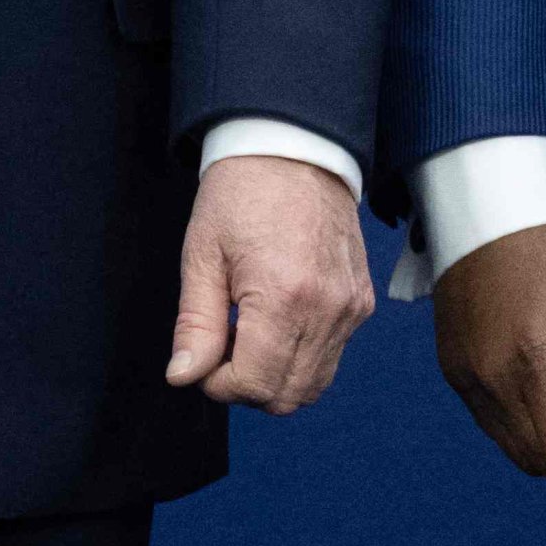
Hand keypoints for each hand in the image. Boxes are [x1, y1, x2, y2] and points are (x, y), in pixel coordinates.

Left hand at [165, 154, 373, 414]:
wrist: (293, 150)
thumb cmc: (241, 194)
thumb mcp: (203, 255)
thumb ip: (196, 324)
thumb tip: (184, 376)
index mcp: (284, 296)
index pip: (254, 383)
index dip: (219, 385)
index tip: (202, 360)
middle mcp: (327, 309)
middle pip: (288, 395)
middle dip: (246, 387)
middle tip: (221, 350)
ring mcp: (350, 307)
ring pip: (314, 385)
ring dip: (275, 377)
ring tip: (247, 336)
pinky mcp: (361, 302)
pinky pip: (332, 356)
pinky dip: (301, 358)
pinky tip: (274, 323)